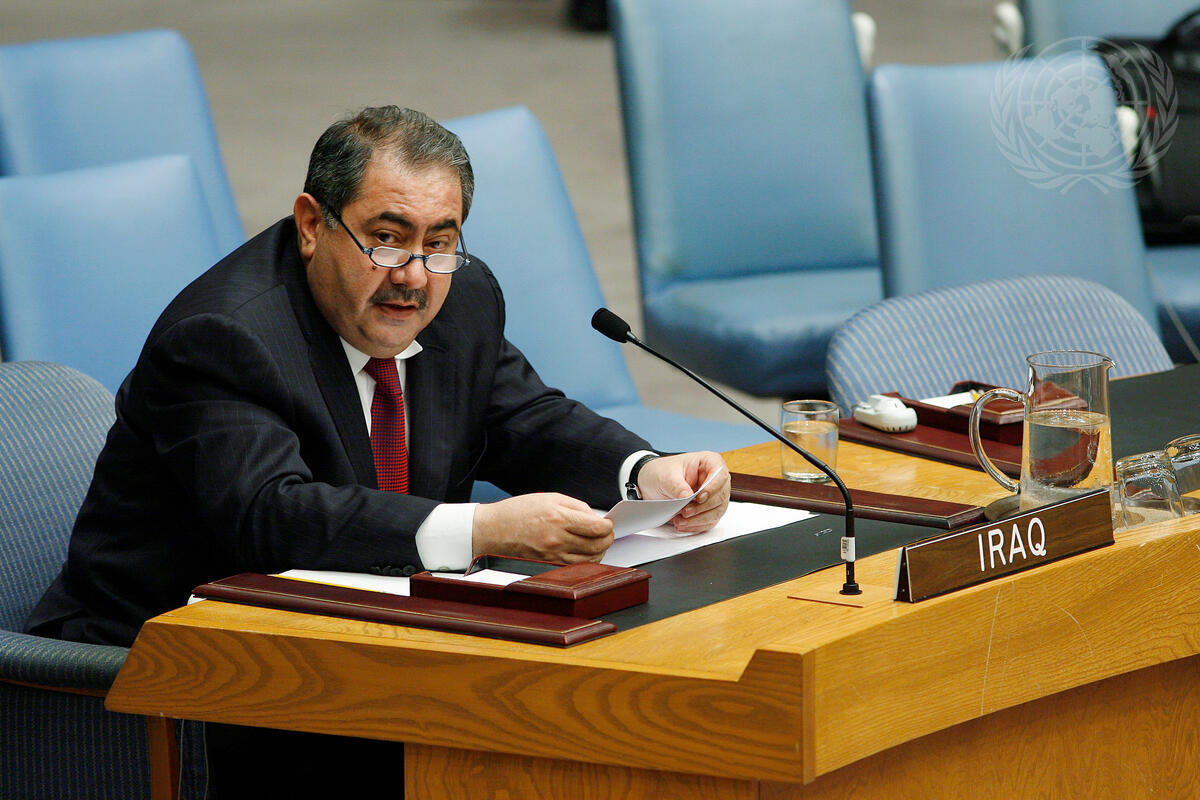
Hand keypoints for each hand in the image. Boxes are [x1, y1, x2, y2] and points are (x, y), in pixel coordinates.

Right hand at [472, 493, 613, 563]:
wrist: (493, 530)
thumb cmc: (518, 512)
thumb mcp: (550, 498)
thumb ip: (576, 506)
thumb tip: (595, 518)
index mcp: (559, 517)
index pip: (596, 528)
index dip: (608, 527)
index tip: (608, 524)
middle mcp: (557, 539)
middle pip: (597, 545)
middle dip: (607, 539)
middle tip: (606, 533)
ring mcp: (553, 555)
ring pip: (590, 560)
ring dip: (599, 552)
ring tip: (597, 543)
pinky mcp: (548, 565)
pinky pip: (576, 567)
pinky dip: (586, 561)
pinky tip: (585, 553)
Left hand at [637, 452, 729, 532]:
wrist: (652, 483)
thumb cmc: (662, 472)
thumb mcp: (665, 475)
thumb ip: (677, 486)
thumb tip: (687, 497)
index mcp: (709, 462)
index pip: (720, 474)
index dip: (712, 488)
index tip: (699, 498)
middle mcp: (715, 479)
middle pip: (720, 496)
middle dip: (702, 508)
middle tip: (685, 511)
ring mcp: (714, 495)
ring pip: (717, 511)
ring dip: (699, 519)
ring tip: (680, 520)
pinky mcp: (709, 510)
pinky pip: (709, 521)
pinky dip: (696, 525)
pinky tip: (683, 524)